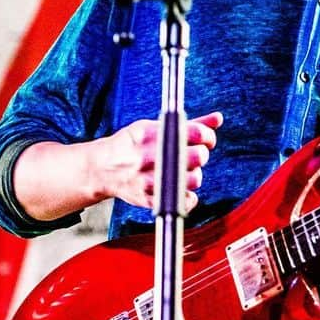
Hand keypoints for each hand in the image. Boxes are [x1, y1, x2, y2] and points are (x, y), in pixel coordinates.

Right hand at [96, 111, 222, 212]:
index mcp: (149, 134)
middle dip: (201, 154)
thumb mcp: (153, 127)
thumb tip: (218, 119)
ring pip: (194, 179)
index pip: (193, 133)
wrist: (102, 169)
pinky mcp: (148, 199)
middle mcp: (147, 156)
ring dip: (194, 175)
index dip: (207, 136)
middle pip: (197, 156)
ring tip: (183, 171)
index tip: (206, 139)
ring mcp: (147, 179)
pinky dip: (188, 197)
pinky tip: (180, 188)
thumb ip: (189, 124)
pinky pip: (183, 201)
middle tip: (195, 155)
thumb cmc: (131, 145)